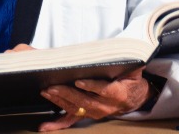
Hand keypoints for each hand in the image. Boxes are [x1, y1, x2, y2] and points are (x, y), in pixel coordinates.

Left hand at [38, 68, 152, 131]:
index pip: (104, 90)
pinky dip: (58, 124)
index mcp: (117, 94)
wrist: (134, 97)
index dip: (91, 86)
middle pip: (85, 101)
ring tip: (46, 92)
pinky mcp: (88, 114)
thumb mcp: (133, 70)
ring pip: (76, 108)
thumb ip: (128, 61)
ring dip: (60, 102)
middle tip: (52, 87)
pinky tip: (45, 127)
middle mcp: (105, 106)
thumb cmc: (130, 80)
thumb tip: (126, 52)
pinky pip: (72, 120)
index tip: (78, 82)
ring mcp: (95, 112)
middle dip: (67, 94)